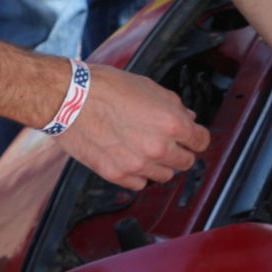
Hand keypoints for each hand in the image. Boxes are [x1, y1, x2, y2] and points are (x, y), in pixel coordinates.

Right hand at [52, 64, 210, 189]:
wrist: (70, 99)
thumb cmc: (106, 88)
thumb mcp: (149, 87)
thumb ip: (173, 106)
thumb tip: (188, 118)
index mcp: (171, 123)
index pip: (201, 142)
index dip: (198, 137)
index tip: (193, 137)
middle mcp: (158, 148)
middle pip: (186, 162)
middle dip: (181, 152)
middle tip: (170, 143)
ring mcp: (137, 164)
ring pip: (164, 176)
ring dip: (161, 165)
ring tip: (147, 149)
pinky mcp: (116, 175)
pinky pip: (139, 184)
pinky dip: (139, 174)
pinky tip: (131, 159)